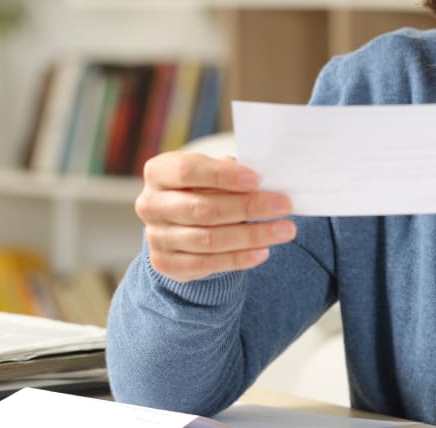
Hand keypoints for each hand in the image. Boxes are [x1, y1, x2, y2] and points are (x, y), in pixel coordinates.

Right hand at [134, 151, 295, 282]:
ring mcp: (156, 237)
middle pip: (203, 208)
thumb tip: (267, 180)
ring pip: (208, 240)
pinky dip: (239, 258)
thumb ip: (231, 173)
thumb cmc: (204, 189)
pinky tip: (263, 251)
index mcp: (158, 172)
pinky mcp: (166, 264)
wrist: (180, 225)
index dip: (222, 175)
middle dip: (249, 207)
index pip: (187, 170)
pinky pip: (207, 264)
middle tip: (285, 205)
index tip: (257, 180)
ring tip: (284, 231)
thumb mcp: (211, 174)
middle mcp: (150, 204)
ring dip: (251, 236)